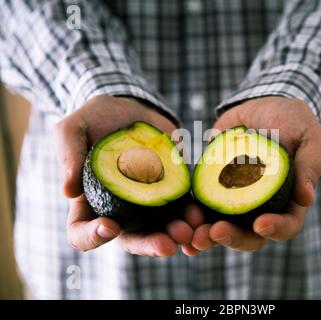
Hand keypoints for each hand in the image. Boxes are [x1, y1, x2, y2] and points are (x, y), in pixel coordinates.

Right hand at [55, 95, 196, 255]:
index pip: (83, 234)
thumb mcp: (73, 129)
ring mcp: (148, 204)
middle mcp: (120, 211)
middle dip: (150, 244)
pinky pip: (182, 209)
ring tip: (190, 230)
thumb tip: (68, 191)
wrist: (131, 109)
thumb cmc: (95, 120)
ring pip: (162, 230)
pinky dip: (192, 214)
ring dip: (176, 234)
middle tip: (167, 244)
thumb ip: (68, 155)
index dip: (93, 237)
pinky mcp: (171, 192)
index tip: (110, 225)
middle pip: (131, 240)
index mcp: (90, 204)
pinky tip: (201, 213)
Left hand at [189, 96, 320, 252]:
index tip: (260, 223)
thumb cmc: (294, 122)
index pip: (286, 226)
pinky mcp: (214, 190)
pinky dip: (190, 218)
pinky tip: (180, 220)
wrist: (261, 107)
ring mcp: (236, 201)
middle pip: (250, 236)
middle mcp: (262, 208)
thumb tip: (306, 199)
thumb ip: (310, 166)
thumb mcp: (310, 138)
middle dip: (232, 238)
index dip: (275, 229)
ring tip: (192, 235)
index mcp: (289, 202)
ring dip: (207, 236)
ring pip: (222, 229)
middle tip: (215, 232)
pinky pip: (202, 209)